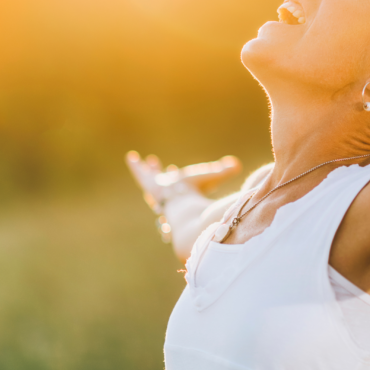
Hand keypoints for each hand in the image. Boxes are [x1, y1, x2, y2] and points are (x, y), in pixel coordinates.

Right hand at [125, 151, 241, 211]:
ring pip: (154, 180)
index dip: (188, 182)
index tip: (183, 176)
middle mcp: (174, 195)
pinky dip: (137, 167)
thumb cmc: (201, 195)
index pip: (188, 187)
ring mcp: (161, 193)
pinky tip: (131, 157)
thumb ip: (224, 171)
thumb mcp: (213, 177)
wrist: (186, 211)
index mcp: (189, 195)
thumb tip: (238, 165)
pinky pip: (142, 176)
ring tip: (147, 161)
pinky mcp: (151, 188)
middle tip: (158, 165)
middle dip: (164, 174)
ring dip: (150, 171)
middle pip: (168, 184)